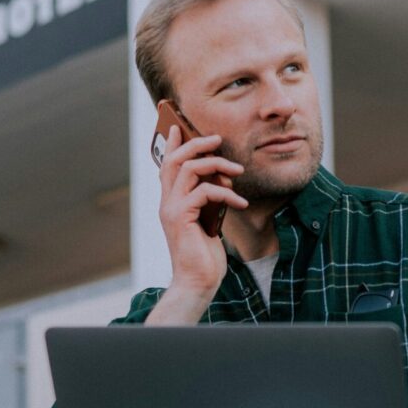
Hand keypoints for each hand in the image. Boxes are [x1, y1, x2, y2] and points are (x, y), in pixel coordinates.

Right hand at [158, 124, 248, 295]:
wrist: (198, 283)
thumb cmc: (205, 257)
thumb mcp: (208, 223)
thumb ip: (207, 203)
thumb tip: (220, 182)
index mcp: (171, 203)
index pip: (166, 166)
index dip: (172, 144)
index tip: (178, 125)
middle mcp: (167, 203)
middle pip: (174, 159)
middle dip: (196, 144)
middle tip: (217, 139)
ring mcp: (171, 209)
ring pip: (188, 169)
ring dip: (216, 164)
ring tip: (237, 170)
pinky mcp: (181, 217)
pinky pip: (204, 191)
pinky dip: (225, 192)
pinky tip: (240, 202)